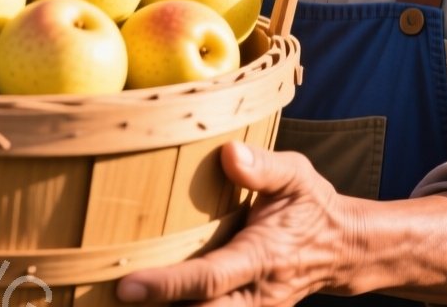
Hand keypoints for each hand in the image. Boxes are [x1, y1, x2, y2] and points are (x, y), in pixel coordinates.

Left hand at [116, 142, 364, 305]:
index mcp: (263, 258)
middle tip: (103, 301)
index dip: (167, 286)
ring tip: (106, 303)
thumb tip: (228, 154)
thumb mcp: (298, 176)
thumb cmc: (312, 206)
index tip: (125, 286)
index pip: (209, 279)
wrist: (342, 250)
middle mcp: (256, 296)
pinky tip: (142, 302)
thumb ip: (264, 167)